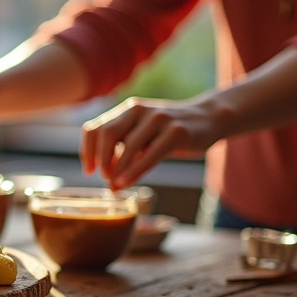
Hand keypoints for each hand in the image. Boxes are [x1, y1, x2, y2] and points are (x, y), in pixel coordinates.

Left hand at [81, 97, 226, 189]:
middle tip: (104, 178)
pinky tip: (126, 183)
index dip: (87, 151)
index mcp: (127, 110)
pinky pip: (151, 154)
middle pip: (107, 134)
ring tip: (114, 186)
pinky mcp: (176, 132)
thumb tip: (106, 173)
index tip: (89, 171)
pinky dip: (135, 171)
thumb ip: (124, 145)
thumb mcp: (143, 133)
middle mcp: (139, 110)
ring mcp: (158, 119)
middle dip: (101, 159)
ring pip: (129, 145)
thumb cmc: (170, 131)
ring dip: (117, 169)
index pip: (95, 128)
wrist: (209, 119)